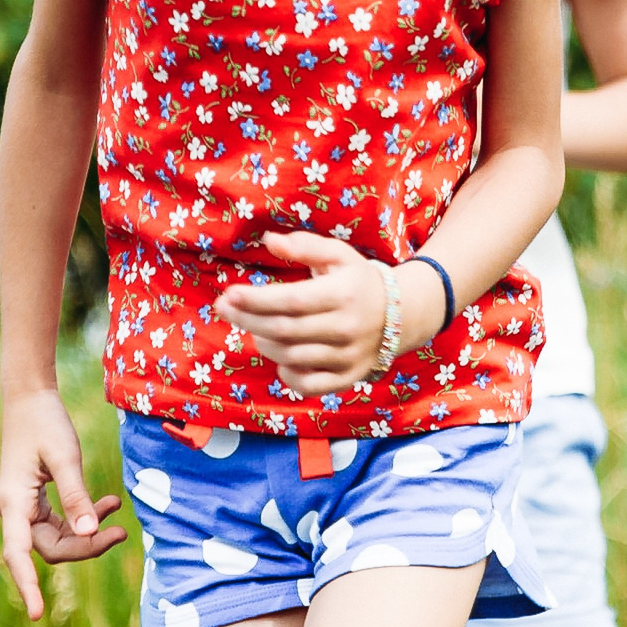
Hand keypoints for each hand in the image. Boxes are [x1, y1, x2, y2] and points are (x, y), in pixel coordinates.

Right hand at [0, 386, 128, 620]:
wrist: (30, 397)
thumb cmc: (44, 423)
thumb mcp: (64, 457)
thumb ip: (76, 495)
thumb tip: (89, 532)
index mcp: (14, 504)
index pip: (18, 555)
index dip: (27, 586)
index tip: (37, 614)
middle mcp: (15, 511)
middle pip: (51, 548)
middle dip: (86, 547)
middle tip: (121, 533)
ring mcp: (25, 507)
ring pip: (59, 537)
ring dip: (89, 531)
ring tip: (119, 515)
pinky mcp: (37, 500)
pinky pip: (63, 522)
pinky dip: (86, 516)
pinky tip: (110, 502)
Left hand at [217, 231, 431, 395]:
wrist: (402, 315)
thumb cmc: (359, 280)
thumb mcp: (338, 255)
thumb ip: (305, 246)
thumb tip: (269, 240)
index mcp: (343, 294)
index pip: (291, 301)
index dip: (256, 300)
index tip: (229, 294)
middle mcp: (346, 327)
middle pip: (284, 329)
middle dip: (248, 319)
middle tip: (224, 309)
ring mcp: (348, 356)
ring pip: (292, 356)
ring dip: (263, 342)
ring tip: (254, 327)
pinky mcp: (348, 378)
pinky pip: (309, 385)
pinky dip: (287, 373)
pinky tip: (280, 356)